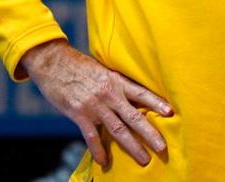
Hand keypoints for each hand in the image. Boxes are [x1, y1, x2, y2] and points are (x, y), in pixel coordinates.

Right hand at [19, 39, 173, 167]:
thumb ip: (115, 82)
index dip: (156, 103)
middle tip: (163, 147)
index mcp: (116, 80)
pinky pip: (92, 136)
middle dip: (150, 133)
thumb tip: (129, 94)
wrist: (54, 63)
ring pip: (118, 129)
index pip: (141, 93)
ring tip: (144, 159)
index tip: (171, 112)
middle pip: (134, 116)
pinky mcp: (79, 114)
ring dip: (132, 146)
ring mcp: (95, 106)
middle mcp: (109, 94)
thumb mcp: (102, 69)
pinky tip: (104, 161)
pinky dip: (98, 150)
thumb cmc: (79, 65)